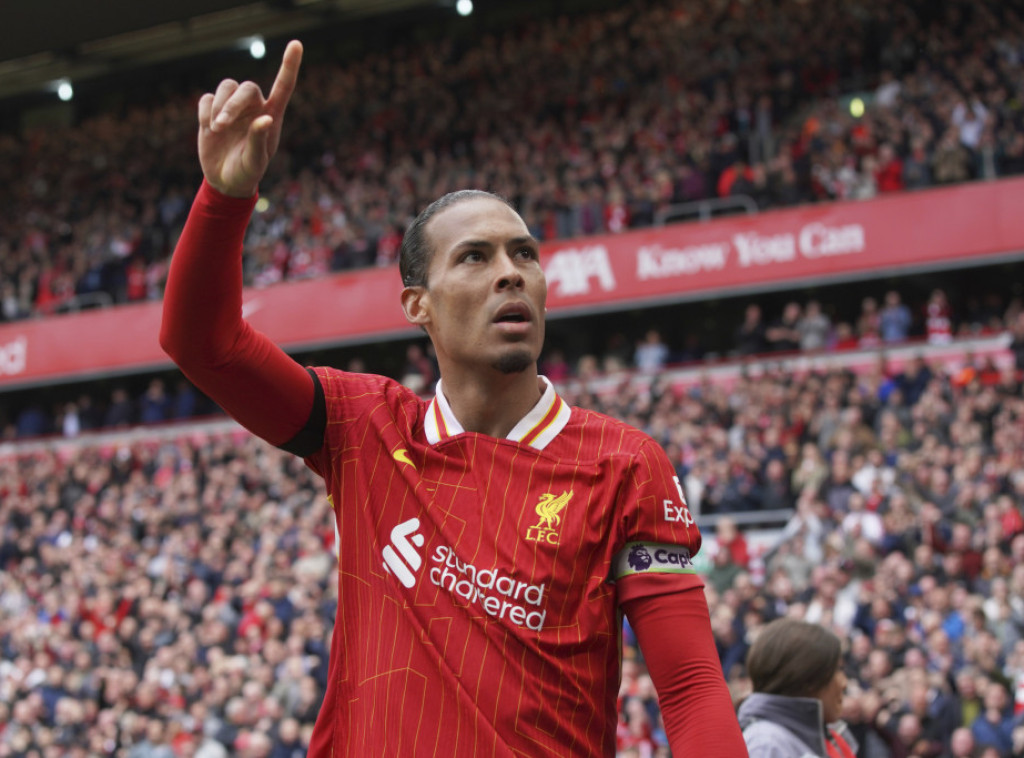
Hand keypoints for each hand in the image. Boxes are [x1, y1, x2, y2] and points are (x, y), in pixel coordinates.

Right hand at [197, 40, 302, 196]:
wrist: (225, 181)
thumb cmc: (247, 173)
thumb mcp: (255, 163)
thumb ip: (259, 141)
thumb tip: (264, 118)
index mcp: (271, 116)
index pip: (283, 86)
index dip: (289, 65)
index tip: (296, 44)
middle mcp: (253, 107)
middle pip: (246, 87)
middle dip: (232, 103)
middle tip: (222, 124)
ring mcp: (232, 108)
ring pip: (226, 87)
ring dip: (219, 106)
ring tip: (216, 128)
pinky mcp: (212, 111)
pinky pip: (207, 99)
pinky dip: (206, 111)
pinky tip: (209, 129)